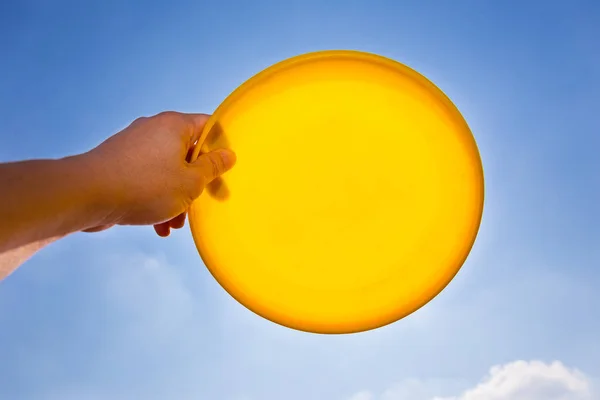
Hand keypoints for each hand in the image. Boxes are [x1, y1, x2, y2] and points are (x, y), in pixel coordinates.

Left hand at [84, 112, 235, 236]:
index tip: (224, 170)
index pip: (208, 126)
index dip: (220, 148)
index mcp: (174, 126)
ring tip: (175, 223)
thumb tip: (227, 155)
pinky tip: (158, 225)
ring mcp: (134, 146)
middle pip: (187, 153)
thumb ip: (212, 168)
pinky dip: (156, 198)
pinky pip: (147, 179)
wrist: (86, 196)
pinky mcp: (120, 164)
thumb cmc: (142, 186)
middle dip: (195, 182)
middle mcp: (153, 129)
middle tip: (200, 203)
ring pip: (167, 170)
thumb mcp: (190, 182)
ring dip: (176, 197)